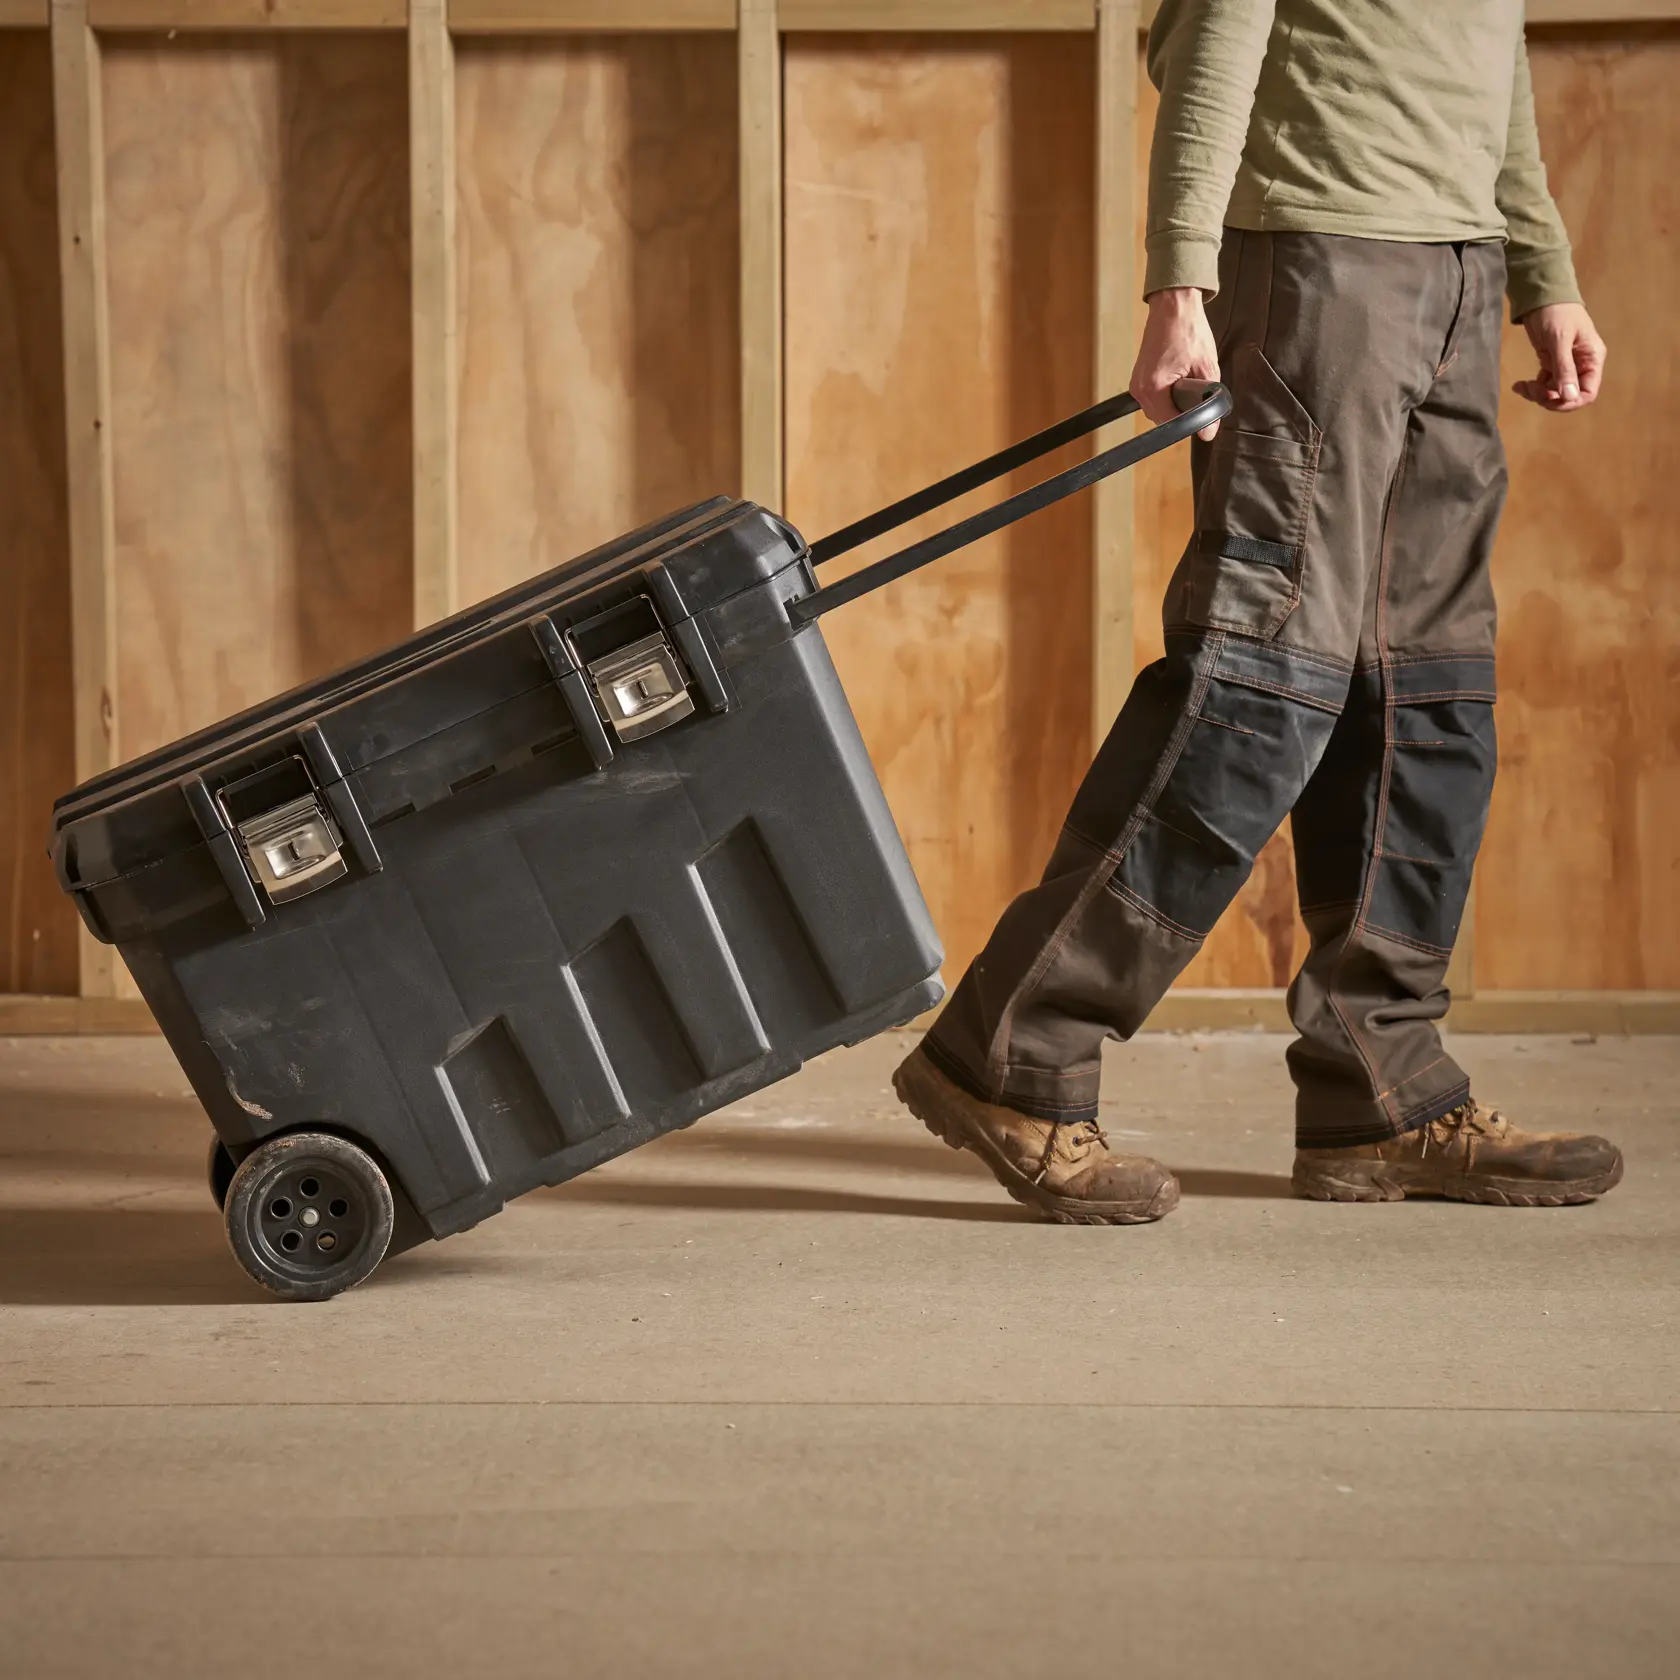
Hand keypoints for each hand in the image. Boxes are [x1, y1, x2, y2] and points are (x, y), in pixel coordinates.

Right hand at [1130, 287, 1220, 439]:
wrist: (1174, 307)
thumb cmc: (1187, 330)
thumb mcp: (1207, 367)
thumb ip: (1210, 402)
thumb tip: (1209, 432)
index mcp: (1153, 387)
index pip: (1171, 424)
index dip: (1190, 420)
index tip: (1201, 409)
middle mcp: (1140, 389)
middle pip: (1163, 420)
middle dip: (1182, 410)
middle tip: (1195, 388)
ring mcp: (1136, 385)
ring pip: (1158, 411)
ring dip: (1174, 403)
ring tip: (1186, 378)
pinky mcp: (1138, 380)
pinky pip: (1154, 399)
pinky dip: (1167, 394)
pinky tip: (1177, 377)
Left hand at [1513, 302, 1604, 412]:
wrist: (1542, 297)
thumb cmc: (1556, 313)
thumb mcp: (1559, 340)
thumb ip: (1564, 369)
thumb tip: (1570, 397)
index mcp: (1591, 359)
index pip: (1588, 393)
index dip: (1570, 402)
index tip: (1549, 399)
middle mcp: (1581, 365)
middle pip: (1569, 396)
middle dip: (1549, 398)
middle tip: (1530, 389)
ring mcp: (1566, 365)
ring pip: (1554, 392)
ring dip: (1537, 394)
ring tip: (1522, 386)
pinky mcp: (1551, 363)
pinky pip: (1544, 384)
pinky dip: (1532, 387)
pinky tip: (1519, 385)